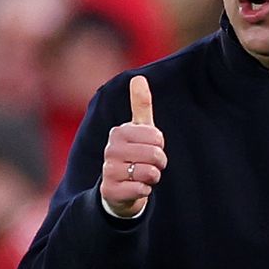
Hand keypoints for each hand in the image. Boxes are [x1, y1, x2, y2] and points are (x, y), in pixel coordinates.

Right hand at [101, 76, 166, 217]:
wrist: (118, 189)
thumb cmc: (133, 154)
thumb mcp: (138, 130)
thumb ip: (140, 105)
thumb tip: (138, 77)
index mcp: (119, 132)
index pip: (157, 137)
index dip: (160, 146)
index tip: (150, 148)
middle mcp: (110, 150)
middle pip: (155, 155)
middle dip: (159, 163)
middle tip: (149, 165)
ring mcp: (108, 171)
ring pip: (149, 173)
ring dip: (152, 178)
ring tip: (141, 176)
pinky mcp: (110, 191)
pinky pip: (142, 190)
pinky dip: (144, 191)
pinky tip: (135, 188)